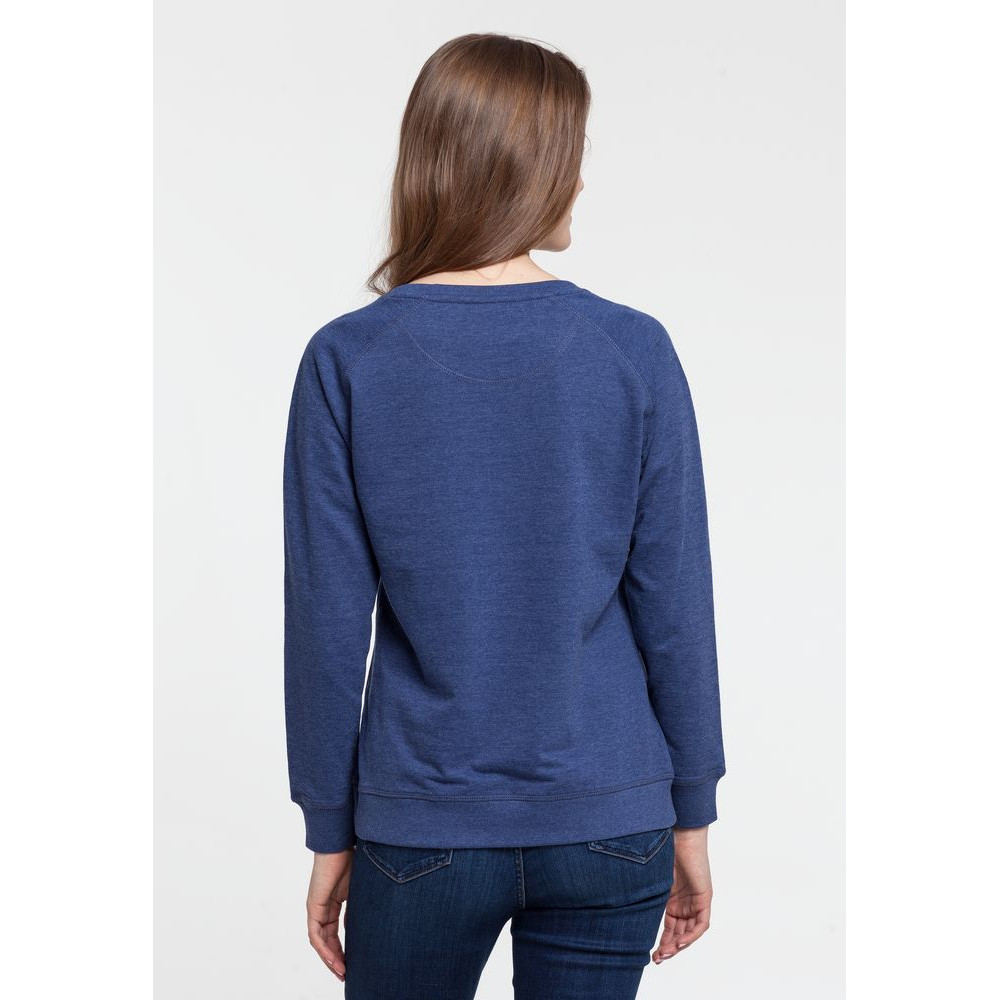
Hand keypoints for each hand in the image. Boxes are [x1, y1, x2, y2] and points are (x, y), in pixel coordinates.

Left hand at [306, 849, 353, 981]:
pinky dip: (324, 948)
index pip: (335, 933)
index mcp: (332, 904)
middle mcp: (322, 908)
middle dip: (336, 959)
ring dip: (330, 958)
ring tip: (342, 971)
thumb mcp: (359, 889)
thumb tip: (361, 927)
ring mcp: (316, 908)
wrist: (341, 842)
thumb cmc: (352, 858)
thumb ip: (358, 907)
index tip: (352, 963)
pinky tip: (333, 959)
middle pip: (326, 941)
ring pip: (320, 941)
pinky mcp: (313, 906)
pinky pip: (315, 934)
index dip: (342, 950)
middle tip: (345, 974)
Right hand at [652, 825, 712, 962]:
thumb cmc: (662, 847)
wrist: (679, 833)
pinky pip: (701, 924)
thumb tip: (614, 897)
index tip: (652, 955)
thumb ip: (642, 890)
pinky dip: (691, 935)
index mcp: (672, 899)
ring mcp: (695, 900)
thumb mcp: (649, 876)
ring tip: (666, 954)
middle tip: (657, 959)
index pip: (670, 928)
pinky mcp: (705, 897)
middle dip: (669, 948)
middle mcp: (685, 902)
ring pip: (690, 932)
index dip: (662, 943)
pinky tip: (679, 943)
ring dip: (679, 945)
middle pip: (679, 933)